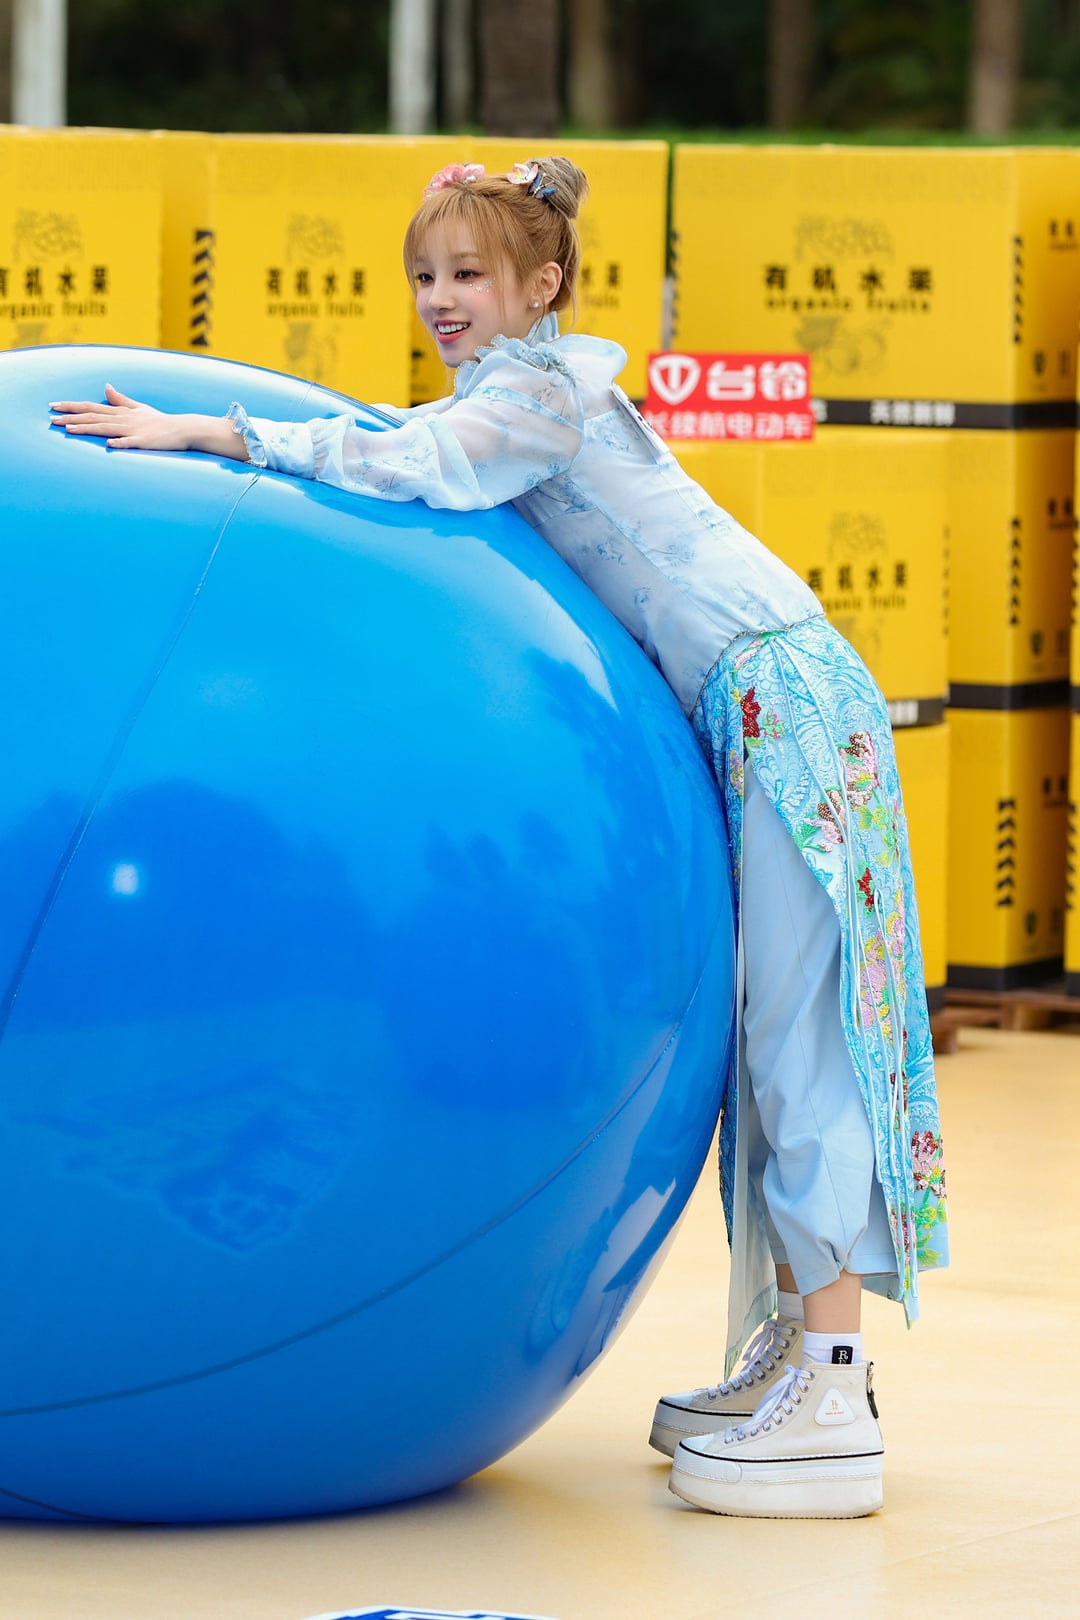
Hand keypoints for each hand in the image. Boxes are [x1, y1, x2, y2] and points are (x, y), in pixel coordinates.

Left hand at [49, 382, 195, 450]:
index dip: (71, 406)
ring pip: (105, 428)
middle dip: (71, 418)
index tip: (53, 406)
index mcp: (120, 412)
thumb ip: (120, 399)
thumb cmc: (160, 421)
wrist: (182, 429)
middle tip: (51, 419)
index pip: (90, 407)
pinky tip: (109, 445)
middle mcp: (123, 419)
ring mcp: (133, 430)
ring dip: (87, 429)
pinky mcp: (144, 442)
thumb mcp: (139, 408)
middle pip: (92, 417)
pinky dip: (120, 443)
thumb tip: (106, 386)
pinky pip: (130, 443)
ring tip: (69, 430)